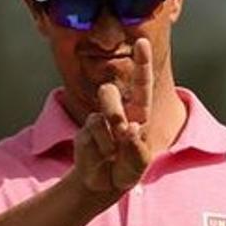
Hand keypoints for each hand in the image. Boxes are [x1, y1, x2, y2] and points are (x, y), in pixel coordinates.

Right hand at [71, 38, 154, 196]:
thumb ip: (137, 147)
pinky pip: (91, 136)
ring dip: (108, 137)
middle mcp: (117, 112)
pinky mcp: (84, 132)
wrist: (104, 184)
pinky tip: (102, 158)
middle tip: (120, 132)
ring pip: (99, 116)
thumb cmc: (127, 170)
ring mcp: (98, 121)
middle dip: (112, 110)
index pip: (140, 85)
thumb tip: (129, 128)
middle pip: (109, 94)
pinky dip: (100, 150)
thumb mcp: (139, 163)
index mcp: (138, 114)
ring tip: (112, 152)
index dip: (141, 63)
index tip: (141, 41)